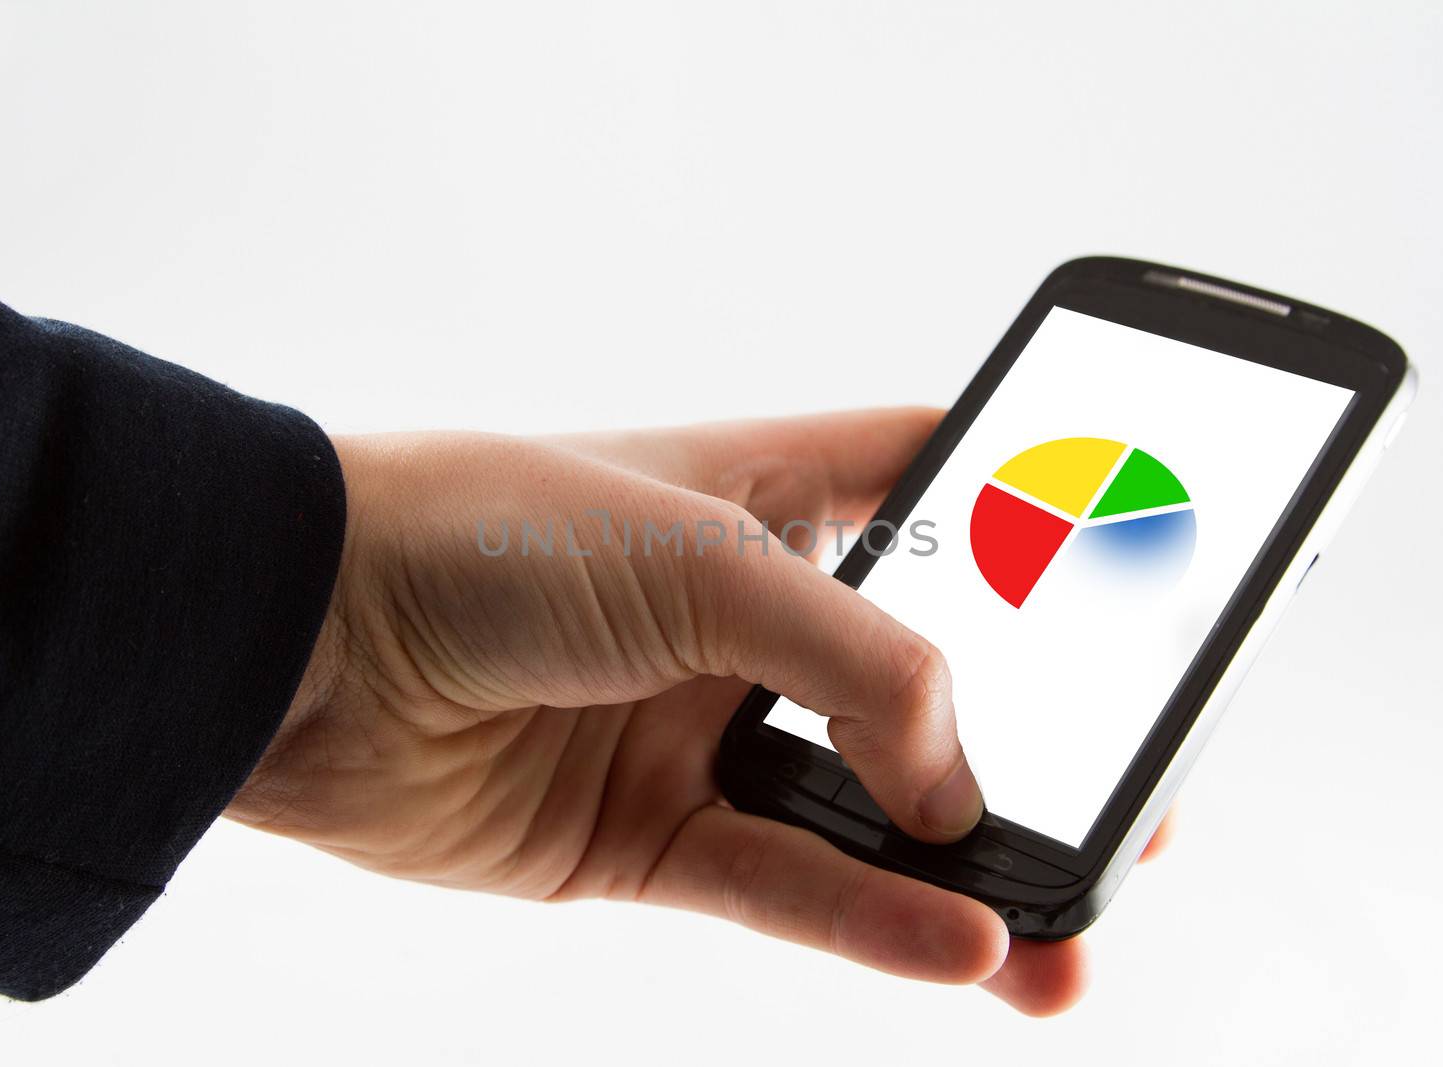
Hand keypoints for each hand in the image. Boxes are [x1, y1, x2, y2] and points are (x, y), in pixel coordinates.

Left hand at [227, 408, 1173, 1014]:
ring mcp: (703, 732)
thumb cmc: (486, 531)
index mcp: (774, 494)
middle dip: (1036, 746)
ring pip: (869, 817)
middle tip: (1137, 799)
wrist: (304, 643)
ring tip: (1071, 925)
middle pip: (931, 685)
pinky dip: (875, 923)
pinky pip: (787, 890)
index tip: (1138, 583)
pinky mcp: (649, 838)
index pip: (942, 493)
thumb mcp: (707, 554)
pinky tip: (966, 949)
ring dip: (969, 872)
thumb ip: (864, 662)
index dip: (1040, 529)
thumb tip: (954, 789)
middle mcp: (749, 616)